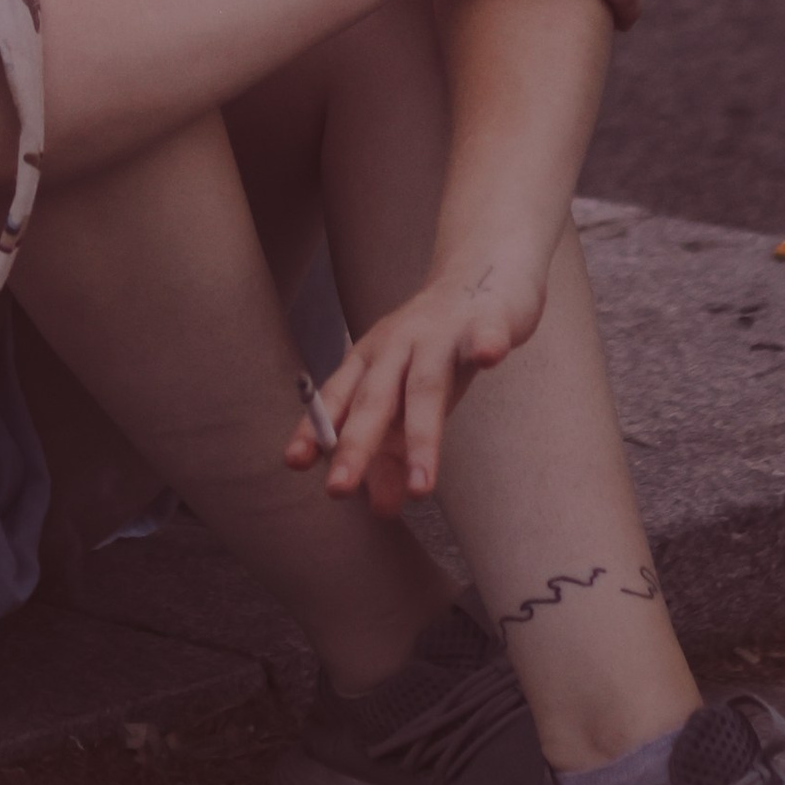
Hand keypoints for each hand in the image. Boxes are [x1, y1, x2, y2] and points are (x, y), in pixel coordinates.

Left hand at [286, 245, 557, 512]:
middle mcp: (398, 343)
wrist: (482, 275)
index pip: (339, 397)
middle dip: (356, 445)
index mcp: (372, 359)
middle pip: (375, 398)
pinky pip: (486, 334)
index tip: (294, 462)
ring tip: (422, 487)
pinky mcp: (485, 321)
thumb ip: (393, 451)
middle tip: (337, 490)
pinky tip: (490, 355)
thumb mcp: (409, 400)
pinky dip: (486, 344)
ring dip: (422, 437)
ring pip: (427, 385)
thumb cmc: (437, 349)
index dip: (317, 428)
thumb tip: (380, 509)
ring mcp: (441, 331)